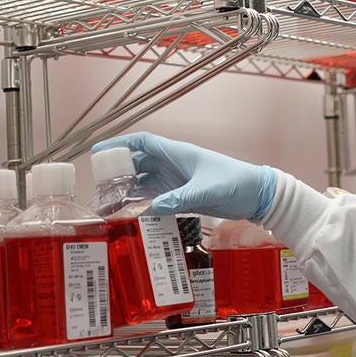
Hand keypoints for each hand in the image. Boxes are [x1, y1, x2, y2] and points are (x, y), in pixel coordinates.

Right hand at [92, 132, 276, 219]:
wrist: (256, 194)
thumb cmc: (236, 182)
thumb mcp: (206, 190)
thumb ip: (179, 199)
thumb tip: (151, 209)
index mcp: (178, 154)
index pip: (143, 142)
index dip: (119, 144)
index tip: (99, 151)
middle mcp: (174, 165)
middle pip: (138, 164)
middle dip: (118, 173)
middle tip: (99, 187)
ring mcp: (178, 181)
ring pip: (145, 183)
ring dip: (128, 192)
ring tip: (109, 206)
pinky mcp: (184, 196)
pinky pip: (157, 198)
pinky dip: (144, 204)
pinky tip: (132, 214)